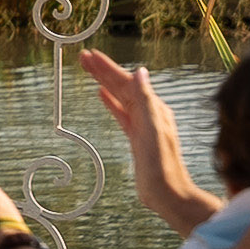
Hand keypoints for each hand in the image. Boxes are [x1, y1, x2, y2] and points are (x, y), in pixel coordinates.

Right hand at [77, 48, 205, 218]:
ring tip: (88, 70)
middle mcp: (150, 113)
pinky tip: (102, 95)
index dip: (108, 68)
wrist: (167, 193)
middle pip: (122, 87)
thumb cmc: (161, 165)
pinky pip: (121, 113)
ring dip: (105, 83)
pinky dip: (111, 102)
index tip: (90, 55)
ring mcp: (143, 125)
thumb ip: (146, 101)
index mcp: (154, 109)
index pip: (127, 82)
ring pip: (120, 97)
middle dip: (103, 71)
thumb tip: (140, 72)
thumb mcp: (152, 130)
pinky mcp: (137, 137)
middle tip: (82, 57)